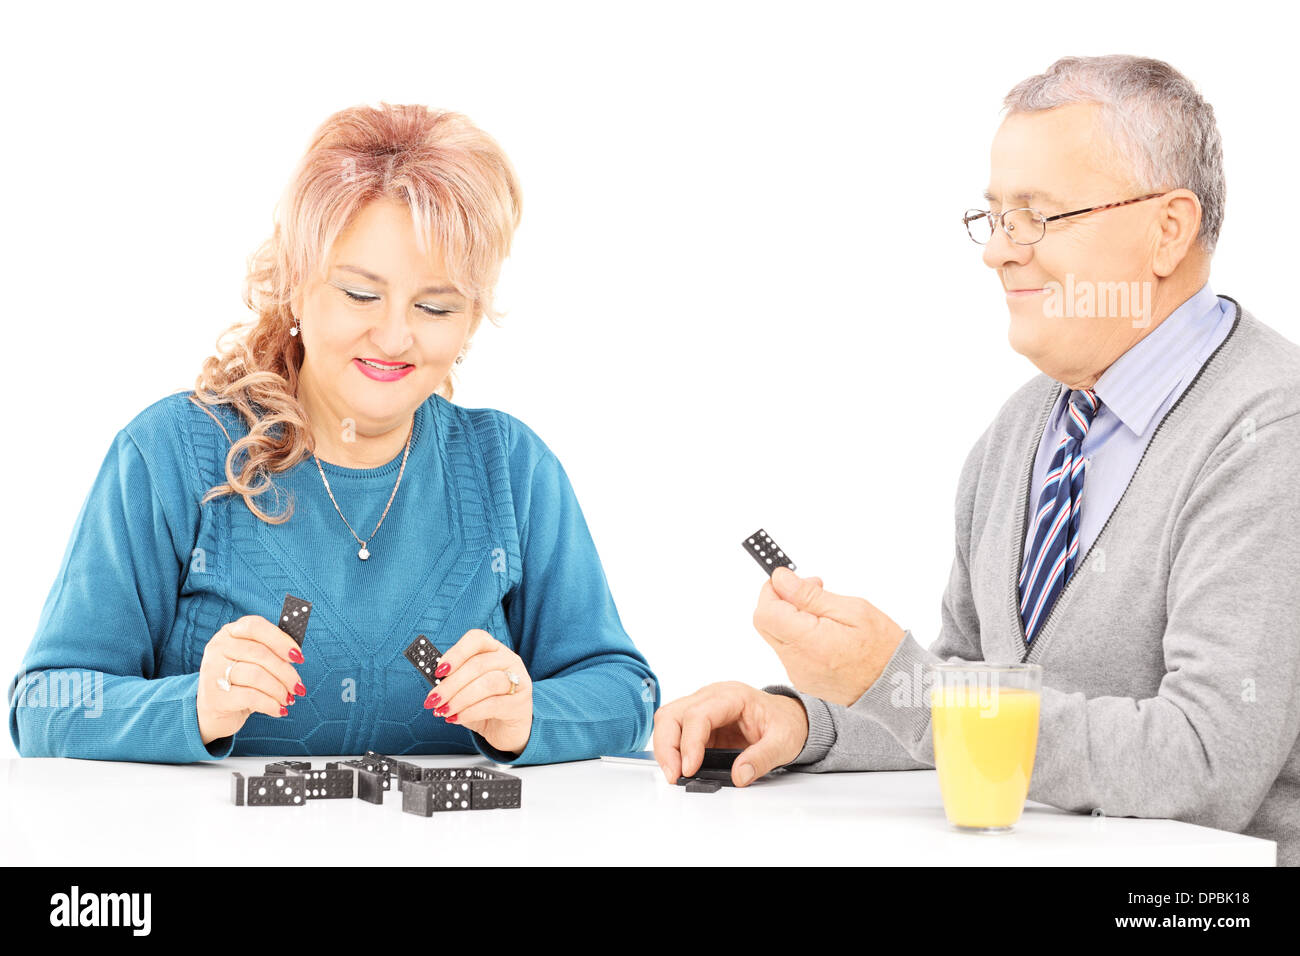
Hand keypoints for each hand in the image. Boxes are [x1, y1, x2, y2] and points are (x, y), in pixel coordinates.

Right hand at [197, 615, 305, 744]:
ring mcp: (213, 672)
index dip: (280, 640)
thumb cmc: (240, 682)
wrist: (213, 711)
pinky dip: (270, 704)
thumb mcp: (253, 661)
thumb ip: (271, 652)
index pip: (255, 626)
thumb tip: (297, 655)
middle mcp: (218, 648)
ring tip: (288, 699)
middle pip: (260, 654)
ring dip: (279, 690)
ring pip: (257, 675)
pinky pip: (251, 697)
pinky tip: (278, 710)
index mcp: (229, 633)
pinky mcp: (215, 697)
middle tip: (298, 686)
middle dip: (286, 672)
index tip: (298, 656)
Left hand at [424, 628, 532, 755]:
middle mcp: (509, 660)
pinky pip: (493, 705)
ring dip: (459, 698)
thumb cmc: (483, 706)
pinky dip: (470, 712)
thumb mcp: (465, 689)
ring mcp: (519, 681)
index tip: (439, 670)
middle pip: (478, 664)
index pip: (477, 639)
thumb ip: (452, 681)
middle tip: (434, 699)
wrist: (505, 730)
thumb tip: (434, 682)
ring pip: (487, 683)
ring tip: (444, 711)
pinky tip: (457, 718)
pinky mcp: (520, 703)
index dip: (456, 653)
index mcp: (494, 650)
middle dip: (451, 684)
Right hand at [652, 681, 808, 786]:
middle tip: (675, 775)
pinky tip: (680, 768)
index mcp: (732, 696)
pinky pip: (675, 733)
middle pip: (672, 714)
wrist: (789, 718)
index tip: (690, 768)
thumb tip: (739, 775)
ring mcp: (702, 708)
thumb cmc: (785, 723)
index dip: (690, 742)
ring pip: (667, 721)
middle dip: (667, 746)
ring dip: (665, 749)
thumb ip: (762, 758)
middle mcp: (711, 697)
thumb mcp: (784, 742)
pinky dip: (672, 751)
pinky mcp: (698, 724)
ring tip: (675, 774)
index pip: (698, 714)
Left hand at [753, 566, 906, 706]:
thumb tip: (780, 579)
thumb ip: (810, 595)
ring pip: (776, 635)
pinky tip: (824, 632)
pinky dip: (798, 635)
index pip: (765, 613)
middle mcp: (797, 662)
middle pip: (765, 624)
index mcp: (810, 643)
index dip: (773, 591)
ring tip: (825, 613)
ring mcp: (797, 673)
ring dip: (791, 617)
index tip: (791, 581)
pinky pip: (788, 650)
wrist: (896, 687)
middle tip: (812, 591)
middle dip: (780, 601)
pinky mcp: (802, 679)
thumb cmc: (882, 648)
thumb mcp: (852, 610)